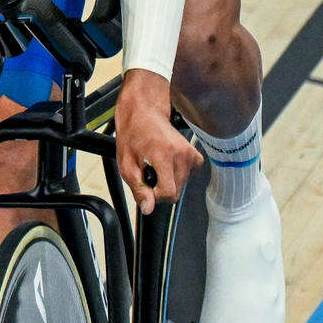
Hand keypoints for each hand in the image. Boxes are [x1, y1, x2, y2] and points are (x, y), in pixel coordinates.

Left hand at [116, 70, 201, 214]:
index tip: (146, 186)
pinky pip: (188, 176)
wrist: (144, 113)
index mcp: (164, 155)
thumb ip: (138, 188)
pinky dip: (176, 174)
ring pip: (182, 185)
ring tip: (155, 163)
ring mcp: (191, 154)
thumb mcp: (126, 163)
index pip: (169, 193)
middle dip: (160, 188)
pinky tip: (166, 162)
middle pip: (176, 192)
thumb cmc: (133, 134)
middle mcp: (182, 155)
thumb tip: (148, 208)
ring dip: (168, 180)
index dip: (155, 196)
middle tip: (147, 171)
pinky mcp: (196, 156)